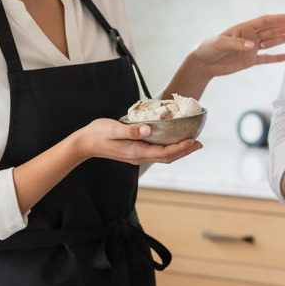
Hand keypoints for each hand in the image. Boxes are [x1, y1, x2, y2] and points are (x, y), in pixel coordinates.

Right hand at [76, 118, 201, 164]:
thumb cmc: (98, 134)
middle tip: (200, 143)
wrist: (84, 144)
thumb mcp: (114, 129)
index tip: (193, 140)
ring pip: (163, 155)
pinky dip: (168, 148)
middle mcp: (139, 156)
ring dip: (178, 150)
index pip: (164, 152)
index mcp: (136, 151)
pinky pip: (156, 152)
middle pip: (167, 157)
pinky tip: (171, 140)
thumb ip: (132, 130)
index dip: (181, 147)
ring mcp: (136, 155)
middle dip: (185, 150)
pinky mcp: (134, 152)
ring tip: (191, 143)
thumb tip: (149, 130)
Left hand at [189, 13, 284, 78]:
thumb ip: (237, 44)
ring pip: (271, 42)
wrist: (203, 63)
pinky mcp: (249, 61)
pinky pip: (266, 58)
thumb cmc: (209, 48)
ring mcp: (251, 49)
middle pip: (271, 31)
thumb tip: (253, 46)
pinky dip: (276, 58)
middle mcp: (250, 37)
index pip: (265, 21)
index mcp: (245, 28)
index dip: (279, 18)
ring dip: (283, 39)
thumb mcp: (221, 43)